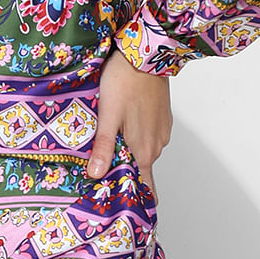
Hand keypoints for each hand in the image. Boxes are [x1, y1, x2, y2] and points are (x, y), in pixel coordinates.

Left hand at [86, 45, 171, 199]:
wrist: (146, 54)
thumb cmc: (123, 82)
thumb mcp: (107, 116)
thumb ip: (104, 147)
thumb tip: (97, 175)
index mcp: (144, 151)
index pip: (145, 188)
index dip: (133, 198)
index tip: (120, 204)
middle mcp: (156, 145)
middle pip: (141, 169)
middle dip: (124, 172)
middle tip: (100, 170)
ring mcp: (162, 132)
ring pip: (144, 151)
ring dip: (129, 151)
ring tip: (107, 144)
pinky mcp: (162, 118)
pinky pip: (149, 136)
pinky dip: (136, 135)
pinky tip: (121, 125)